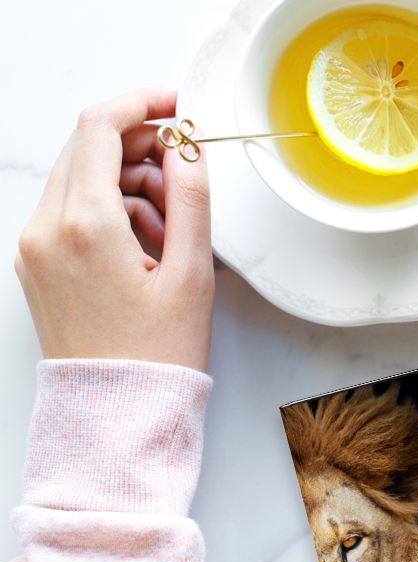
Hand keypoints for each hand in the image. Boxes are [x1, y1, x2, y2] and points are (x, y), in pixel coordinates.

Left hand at [15, 88, 213, 371]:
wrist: (117, 412)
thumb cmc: (157, 353)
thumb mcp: (191, 272)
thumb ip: (191, 198)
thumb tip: (188, 146)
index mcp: (85, 225)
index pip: (101, 127)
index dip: (143, 103)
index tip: (177, 105)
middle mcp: (46, 228)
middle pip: (88, 148)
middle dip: (141, 147)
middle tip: (185, 173)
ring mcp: (35, 246)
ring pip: (81, 178)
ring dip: (129, 182)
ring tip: (173, 228)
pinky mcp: (37, 263)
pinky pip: (72, 210)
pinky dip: (110, 210)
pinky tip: (147, 245)